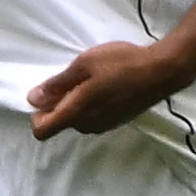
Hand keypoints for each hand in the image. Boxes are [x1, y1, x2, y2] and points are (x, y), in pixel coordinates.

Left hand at [28, 39, 188, 137]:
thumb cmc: (121, 64)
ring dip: (75, 104)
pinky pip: (93, 118)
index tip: (44, 95)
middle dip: (58, 105)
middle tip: (71, 79)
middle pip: (60, 123)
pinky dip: (91, 105)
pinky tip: (103, 85)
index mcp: (77, 113)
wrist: (162, 71)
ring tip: (88, 79)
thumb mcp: (84, 64)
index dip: (37, 115)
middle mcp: (89, 125)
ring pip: (78, 120)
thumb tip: (33, 99)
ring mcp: (105, 125)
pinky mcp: (117, 121)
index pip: (43, 131)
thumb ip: (58, 84)